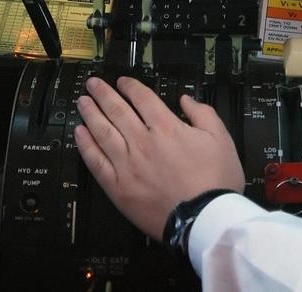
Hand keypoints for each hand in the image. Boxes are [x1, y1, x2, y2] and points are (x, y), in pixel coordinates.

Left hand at [75, 76, 244, 239]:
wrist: (204, 219)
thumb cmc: (214, 183)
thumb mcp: (221, 139)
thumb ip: (203, 114)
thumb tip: (186, 100)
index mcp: (167, 128)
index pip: (142, 98)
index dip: (129, 86)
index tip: (122, 82)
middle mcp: (143, 143)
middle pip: (117, 110)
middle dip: (103, 94)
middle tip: (93, 84)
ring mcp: (128, 165)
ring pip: (102, 132)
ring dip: (90, 114)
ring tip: (82, 102)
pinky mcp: (118, 187)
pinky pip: (96, 162)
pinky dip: (86, 146)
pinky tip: (80, 134)